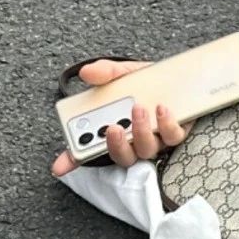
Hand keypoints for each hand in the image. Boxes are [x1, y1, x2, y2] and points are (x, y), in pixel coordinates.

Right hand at [50, 59, 190, 176]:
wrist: (179, 77)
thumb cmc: (145, 80)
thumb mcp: (123, 73)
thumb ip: (106, 73)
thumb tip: (87, 72)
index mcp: (112, 128)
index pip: (87, 151)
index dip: (72, 161)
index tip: (60, 166)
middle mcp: (133, 140)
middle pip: (120, 155)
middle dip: (114, 145)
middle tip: (112, 128)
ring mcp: (155, 139)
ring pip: (146, 150)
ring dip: (140, 132)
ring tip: (139, 109)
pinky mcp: (176, 132)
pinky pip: (173, 137)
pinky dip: (167, 124)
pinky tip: (162, 108)